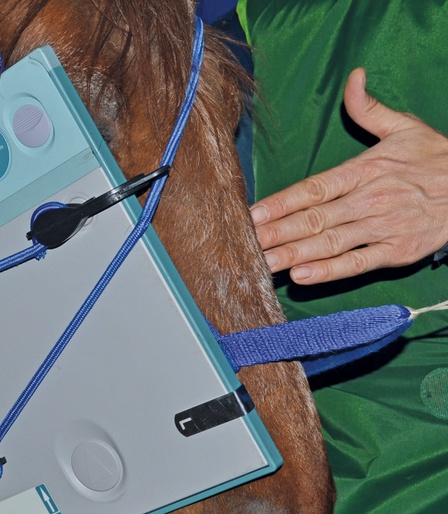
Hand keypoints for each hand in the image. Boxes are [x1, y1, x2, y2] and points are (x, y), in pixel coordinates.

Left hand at [251, 68, 447, 283]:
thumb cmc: (436, 158)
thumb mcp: (404, 127)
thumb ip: (369, 107)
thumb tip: (353, 76)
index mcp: (365, 170)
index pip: (314, 188)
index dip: (281, 203)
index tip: (252, 214)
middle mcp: (370, 199)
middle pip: (315, 219)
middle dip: (277, 233)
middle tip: (245, 244)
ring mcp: (384, 227)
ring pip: (330, 243)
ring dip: (294, 255)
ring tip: (264, 264)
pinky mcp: (398, 251)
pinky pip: (358, 263)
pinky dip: (330, 271)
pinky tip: (303, 275)